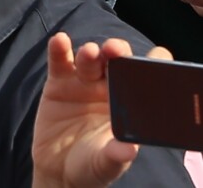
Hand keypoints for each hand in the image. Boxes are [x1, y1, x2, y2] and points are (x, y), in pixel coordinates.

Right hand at [32, 33, 170, 187]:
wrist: (55, 169)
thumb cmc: (90, 167)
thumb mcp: (105, 165)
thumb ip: (115, 155)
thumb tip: (130, 149)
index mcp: (128, 104)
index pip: (145, 78)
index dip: (151, 65)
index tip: (155, 58)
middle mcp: (107, 87)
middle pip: (116, 61)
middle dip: (118, 53)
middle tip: (115, 51)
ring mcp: (82, 81)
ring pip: (89, 59)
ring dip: (90, 53)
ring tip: (89, 53)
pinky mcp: (58, 81)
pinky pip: (59, 60)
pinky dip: (59, 48)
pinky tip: (60, 41)